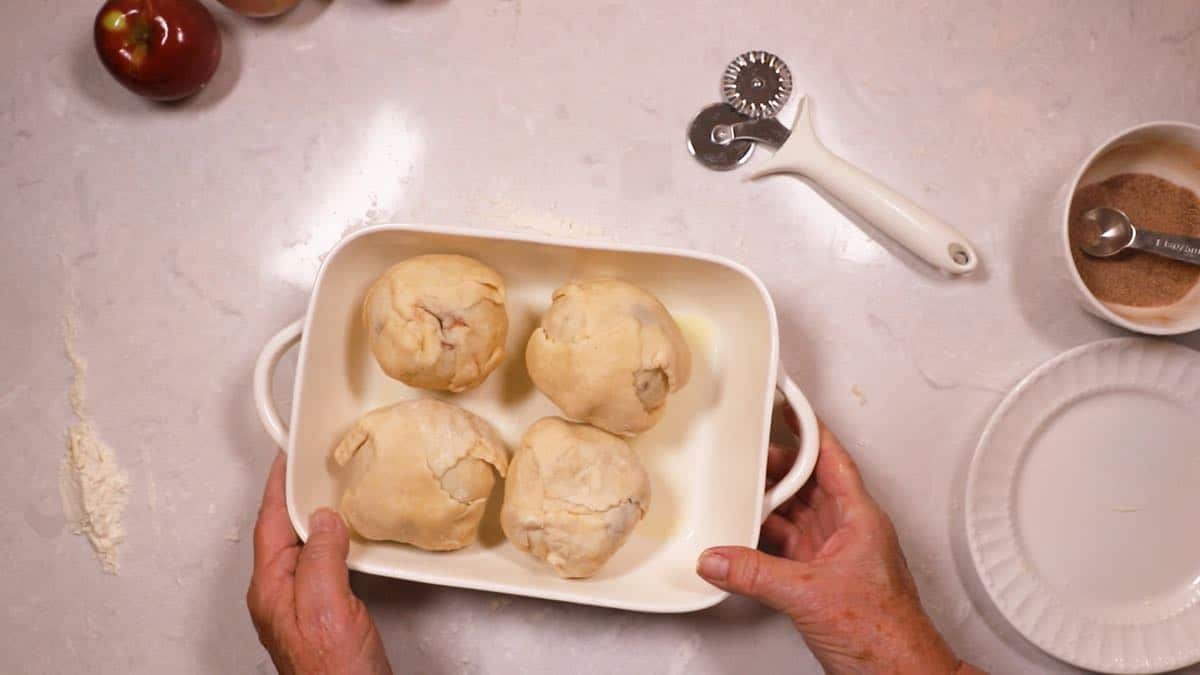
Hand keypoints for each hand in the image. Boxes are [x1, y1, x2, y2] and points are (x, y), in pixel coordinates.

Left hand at [247, 452, 392, 674]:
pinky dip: (333, 541)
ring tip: (329, 492)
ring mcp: (302, 606)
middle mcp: (282, 596)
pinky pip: (322, 563)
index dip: (279, 486)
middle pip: (283, 531)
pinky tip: (348, 538)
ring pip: (303, 547)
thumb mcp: (327, 606)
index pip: (271, 522)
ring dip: (315, 518)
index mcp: (272, 589)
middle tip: (308, 466)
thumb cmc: (335, 673)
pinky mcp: (325, 614)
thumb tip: (323, 519)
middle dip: (295, 496)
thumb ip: (321, 557)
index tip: (287, 456)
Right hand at [696, 422, 981, 674]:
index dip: (807, 426)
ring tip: (735, 489)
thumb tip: (717, 558)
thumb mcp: (810, 595)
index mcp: (859, 518)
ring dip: (766, 503)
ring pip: (794, 513)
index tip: (786, 401)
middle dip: (774, 465)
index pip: (830, 457)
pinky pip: (785, 545)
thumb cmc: (888, 635)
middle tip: (743, 449)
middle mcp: (848, 530)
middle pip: (806, 482)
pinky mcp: (820, 579)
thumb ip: (757, 574)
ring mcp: (834, 555)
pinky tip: (741, 539)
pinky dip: (762, 539)